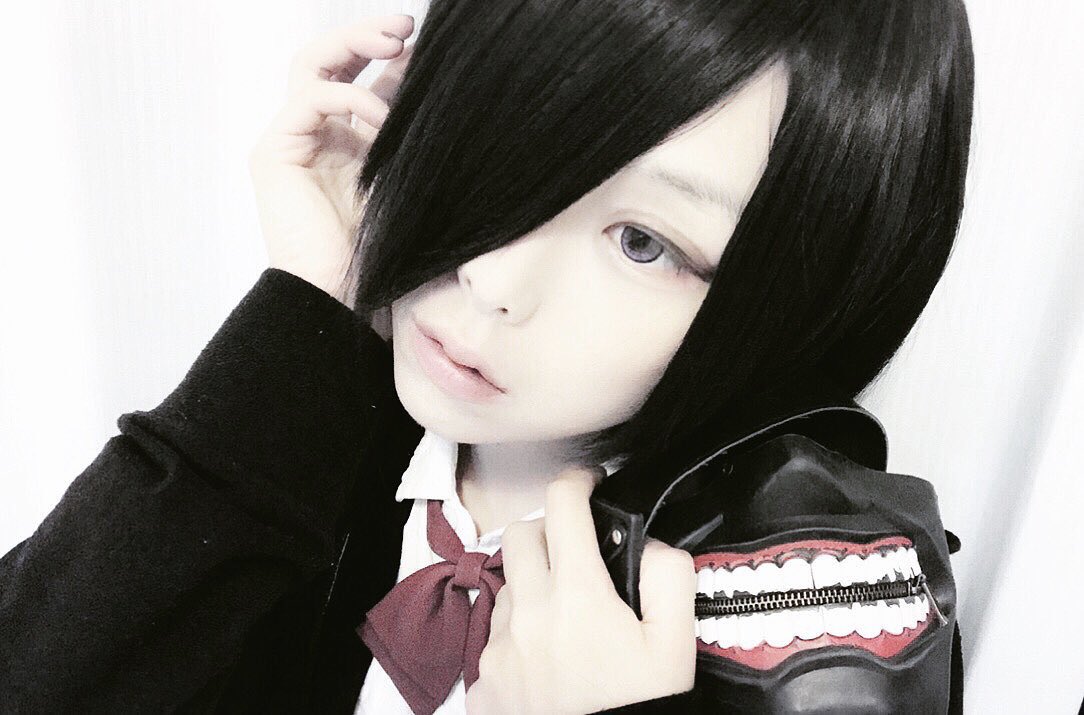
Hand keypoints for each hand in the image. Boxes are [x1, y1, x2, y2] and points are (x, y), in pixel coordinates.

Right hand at [247, 13, 414, 318]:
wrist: (347, 297)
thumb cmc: (384, 250)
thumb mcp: (408, 177)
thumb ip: (412, 135)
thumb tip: (444, 89)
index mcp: (347, 142)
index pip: (363, 79)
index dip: (393, 58)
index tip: (432, 49)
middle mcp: (316, 135)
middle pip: (330, 59)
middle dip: (367, 35)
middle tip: (406, 25)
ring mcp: (292, 141)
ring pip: (311, 65)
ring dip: (353, 45)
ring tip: (396, 43)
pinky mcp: (275, 151)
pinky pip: (310, 99)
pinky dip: (351, 98)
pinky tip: (383, 119)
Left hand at [465, 467, 696, 714]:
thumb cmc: (640, 709)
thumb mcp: (676, 647)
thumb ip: (668, 579)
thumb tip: (650, 544)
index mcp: (578, 596)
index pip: (562, 506)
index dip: (576, 481)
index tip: (589, 483)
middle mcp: (529, 613)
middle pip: (520, 536)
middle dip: (548, 531)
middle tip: (577, 551)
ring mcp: (500, 649)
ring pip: (506, 587)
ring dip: (532, 585)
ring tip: (566, 618)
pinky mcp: (485, 683)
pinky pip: (495, 638)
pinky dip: (518, 634)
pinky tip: (546, 660)